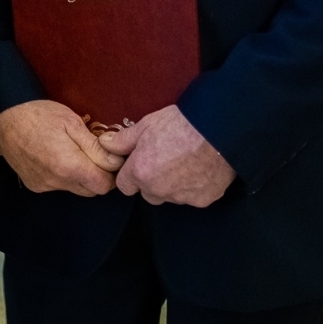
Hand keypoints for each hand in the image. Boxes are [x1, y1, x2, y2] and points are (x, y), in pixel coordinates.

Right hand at [0, 100, 124, 196]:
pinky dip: (64, 176)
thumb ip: (95, 146)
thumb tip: (116, 162)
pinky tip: (55, 158)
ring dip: (80, 176)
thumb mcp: (72, 122)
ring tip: (72, 153)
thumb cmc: (38, 115)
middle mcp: (57, 182)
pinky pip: (59, 187)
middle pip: (91, 190)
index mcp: (69, 165)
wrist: (3, 120)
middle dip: (97, 175)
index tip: (108, 157)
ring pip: (76, 189)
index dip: (111, 172)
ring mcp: (44, 186)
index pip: (104, 185)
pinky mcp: (35, 186)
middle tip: (92, 153)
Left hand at [98, 105, 234, 206]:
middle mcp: (158, 190)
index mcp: (140, 173)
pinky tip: (200, 168)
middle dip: (152, 181)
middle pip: (148, 193)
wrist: (217, 129)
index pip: (124, 186)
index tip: (139, 163)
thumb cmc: (180, 124)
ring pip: (170, 196)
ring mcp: (182, 197)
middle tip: (164, 159)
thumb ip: (122, 140)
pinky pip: (192, 197)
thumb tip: (105, 144)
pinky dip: (194, 187)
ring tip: (184, 161)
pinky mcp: (203, 199)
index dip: (131, 173)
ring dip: (173, 185)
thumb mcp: (145, 125)